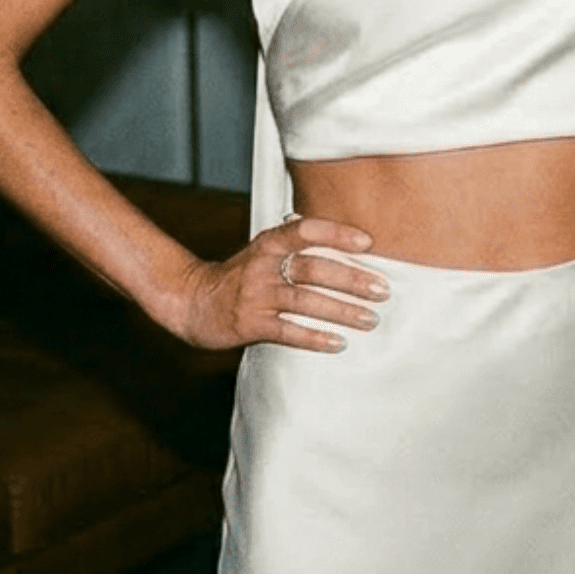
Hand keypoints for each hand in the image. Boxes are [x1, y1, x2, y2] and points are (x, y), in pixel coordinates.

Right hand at [173, 215, 388, 352]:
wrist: (191, 300)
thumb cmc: (238, 275)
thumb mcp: (262, 250)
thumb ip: (293, 242)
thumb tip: (336, 231)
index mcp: (268, 243)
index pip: (306, 230)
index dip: (338, 234)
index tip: (369, 243)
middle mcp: (263, 266)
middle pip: (313, 269)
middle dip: (352, 279)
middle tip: (383, 290)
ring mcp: (256, 296)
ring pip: (306, 301)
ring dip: (342, 311)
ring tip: (371, 319)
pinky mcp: (250, 324)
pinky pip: (288, 332)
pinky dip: (315, 338)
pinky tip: (339, 342)